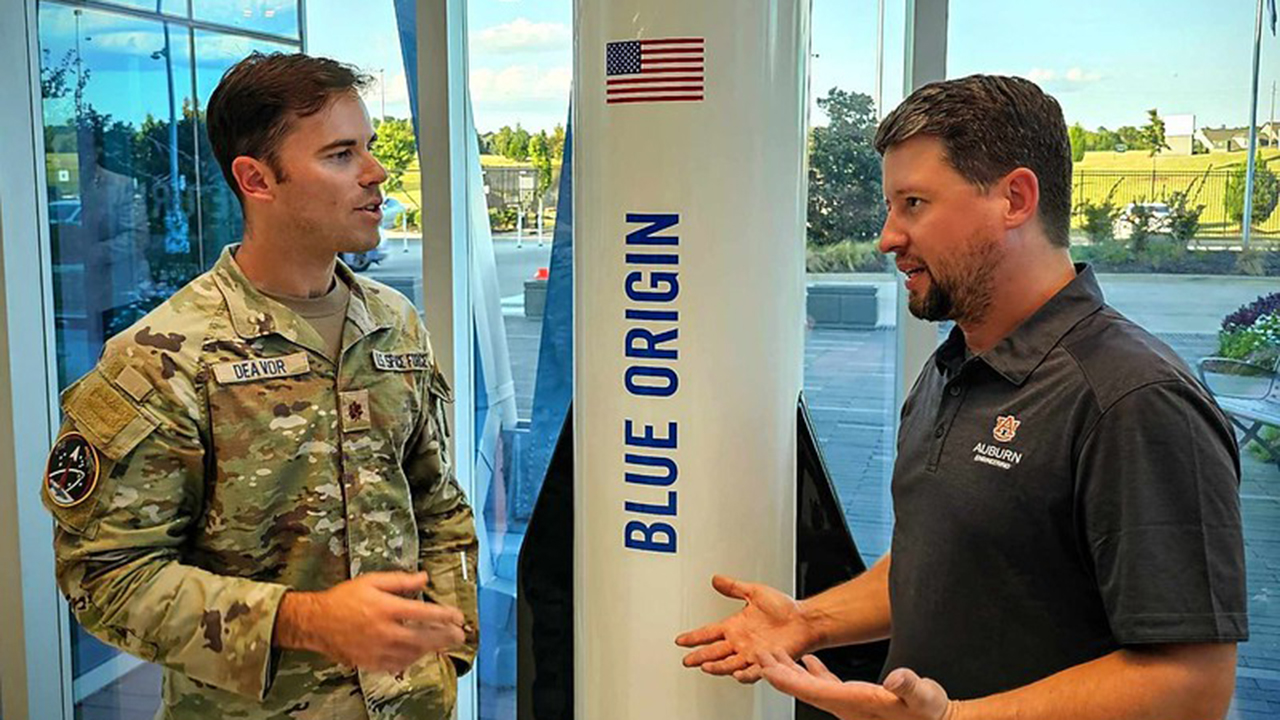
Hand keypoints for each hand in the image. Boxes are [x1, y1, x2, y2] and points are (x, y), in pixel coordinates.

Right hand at [277, 571, 465, 672]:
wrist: (316, 623)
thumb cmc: (344, 598)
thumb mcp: (372, 581)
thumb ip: (400, 581)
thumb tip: (425, 578)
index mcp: (387, 609)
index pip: (425, 614)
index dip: (445, 616)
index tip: (458, 616)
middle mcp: (386, 632)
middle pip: (425, 638)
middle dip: (446, 637)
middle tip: (460, 635)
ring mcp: (379, 650)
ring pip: (414, 654)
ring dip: (431, 649)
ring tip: (443, 643)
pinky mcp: (371, 662)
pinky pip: (398, 665)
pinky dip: (412, 659)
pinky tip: (419, 653)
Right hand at [674, 575, 818, 683]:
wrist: (805, 620)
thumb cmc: (785, 607)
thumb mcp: (755, 591)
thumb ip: (734, 587)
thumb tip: (716, 579)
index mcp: (735, 626)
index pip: (709, 633)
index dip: (694, 637)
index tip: (681, 640)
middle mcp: (741, 642)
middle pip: (714, 651)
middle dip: (699, 656)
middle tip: (687, 661)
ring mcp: (752, 653)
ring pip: (729, 663)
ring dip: (717, 666)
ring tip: (705, 667)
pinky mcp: (766, 661)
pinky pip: (752, 671)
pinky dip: (744, 674)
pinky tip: (735, 674)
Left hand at [759, 650, 954, 719]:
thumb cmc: (930, 712)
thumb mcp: (923, 696)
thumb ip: (908, 686)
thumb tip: (895, 679)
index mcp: (855, 703)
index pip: (812, 691)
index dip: (787, 679)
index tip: (766, 668)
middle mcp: (846, 705)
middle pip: (803, 688)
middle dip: (779, 671)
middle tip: (759, 654)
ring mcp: (849, 702)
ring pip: (811, 685)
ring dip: (790, 670)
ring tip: (773, 655)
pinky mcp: (857, 698)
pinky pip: (826, 684)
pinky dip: (813, 671)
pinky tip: (808, 661)